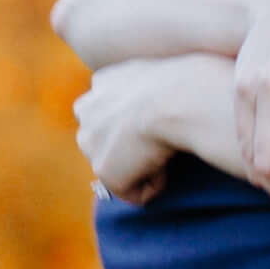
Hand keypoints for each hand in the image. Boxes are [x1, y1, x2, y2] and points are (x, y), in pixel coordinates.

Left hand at [77, 57, 227, 204]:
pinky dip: (155, 183)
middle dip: (132, 150)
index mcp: (103, 82)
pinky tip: (164, 161)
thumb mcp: (161, 77)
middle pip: (108, 145)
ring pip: (120, 168)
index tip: (159, 124)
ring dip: (143, 165)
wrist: (178, 98)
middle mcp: (86, 110)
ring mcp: (90, 142)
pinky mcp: (104, 170)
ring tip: (162, 148)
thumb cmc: (183, 86)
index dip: (136, 126)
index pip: (111, 113)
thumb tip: (156, 109)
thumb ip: (146, 92)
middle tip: (161, 139)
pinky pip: (134, 191)